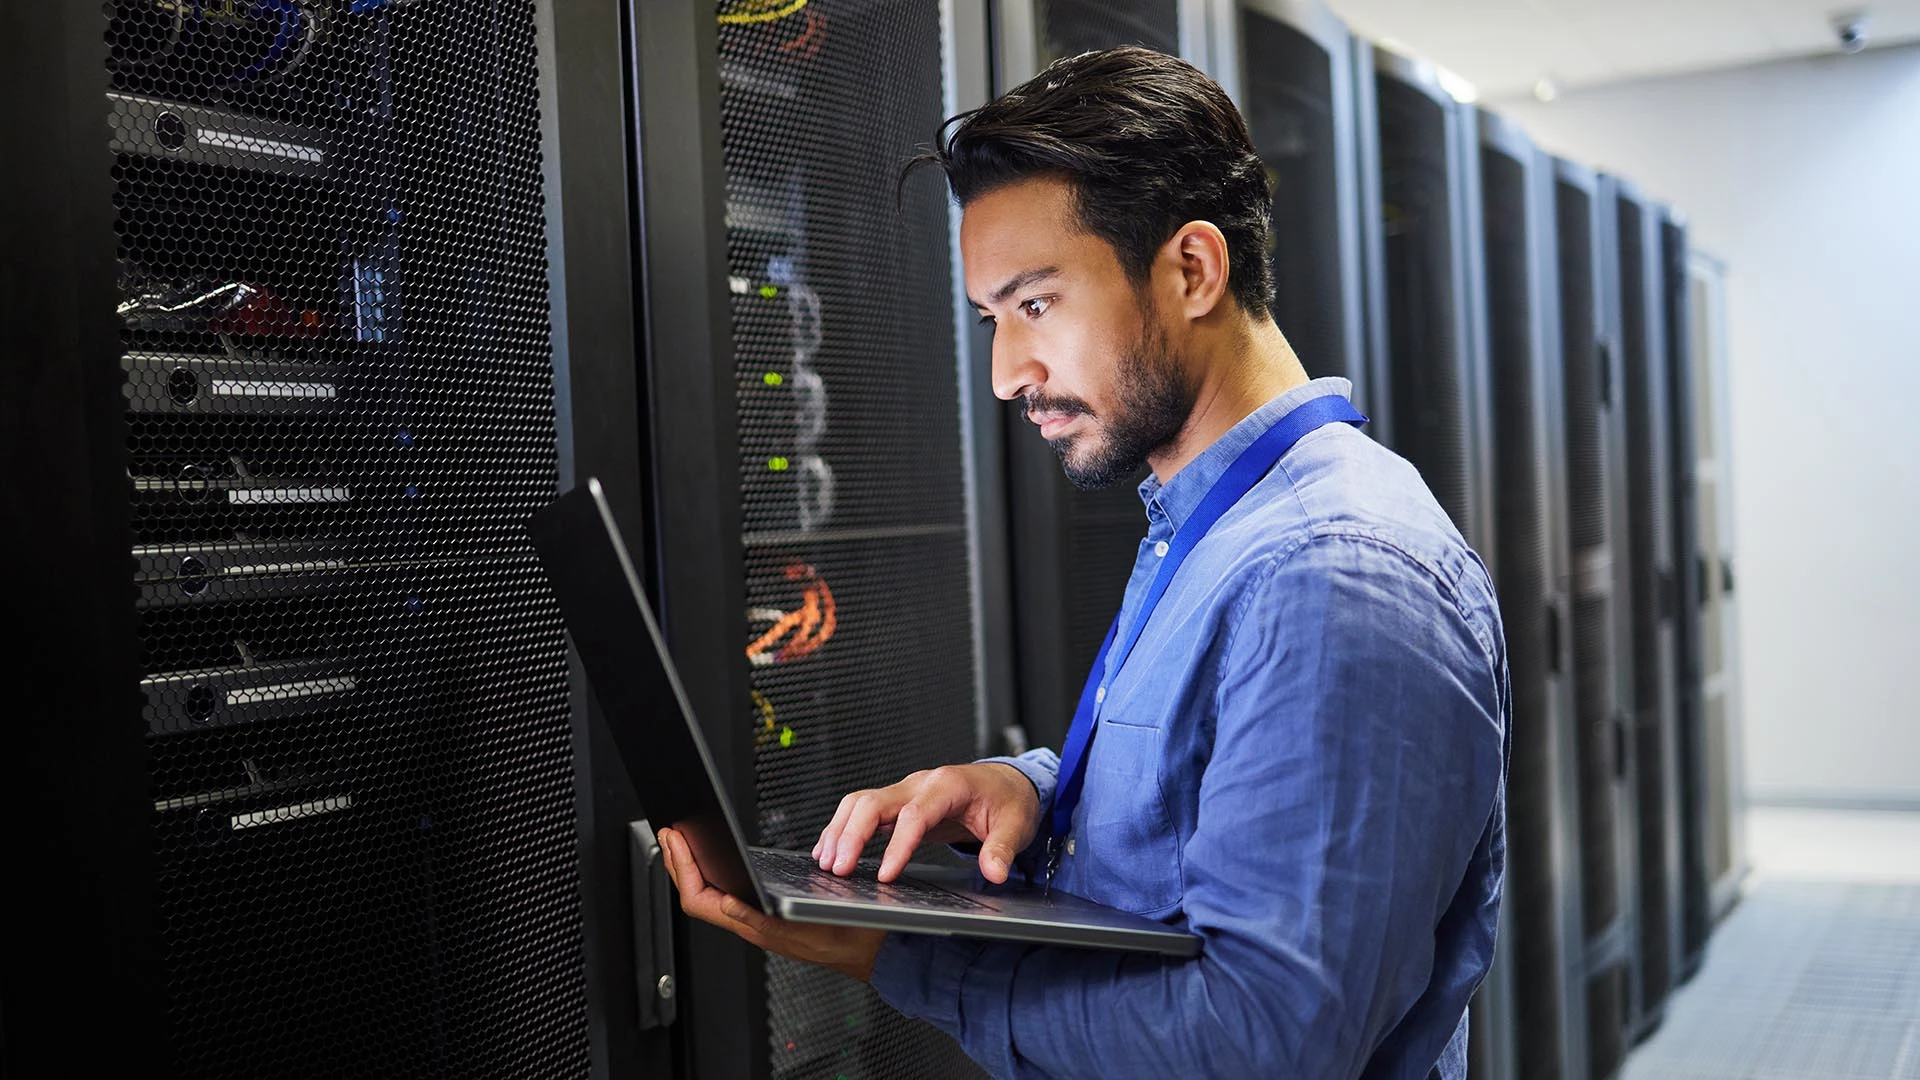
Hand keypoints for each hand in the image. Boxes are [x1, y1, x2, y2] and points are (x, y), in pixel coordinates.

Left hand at [657, 827, 885, 981]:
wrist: (870, 949)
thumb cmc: (847, 939)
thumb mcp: (808, 929)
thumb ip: (763, 922)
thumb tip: (726, 904)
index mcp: (754, 927)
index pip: (700, 899)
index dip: (683, 868)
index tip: (677, 840)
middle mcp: (750, 924)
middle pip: (698, 894)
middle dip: (678, 863)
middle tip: (670, 834)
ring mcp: (756, 920)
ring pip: (710, 894)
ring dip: (692, 867)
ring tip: (684, 842)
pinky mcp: (766, 914)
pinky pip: (728, 893)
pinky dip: (714, 873)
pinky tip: (715, 862)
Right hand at [812, 763, 1041, 883]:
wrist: (1007, 782)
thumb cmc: (1008, 800)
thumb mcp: (1016, 824)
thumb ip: (1002, 848)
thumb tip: (993, 872)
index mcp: (949, 786)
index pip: (914, 815)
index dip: (897, 845)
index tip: (886, 875)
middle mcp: (921, 783)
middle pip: (874, 802)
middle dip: (852, 835)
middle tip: (838, 869)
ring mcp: (906, 790)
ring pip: (860, 802)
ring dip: (840, 831)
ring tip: (826, 863)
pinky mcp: (898, 801)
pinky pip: (862, 809)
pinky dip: (842, 828)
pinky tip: (830, 849)